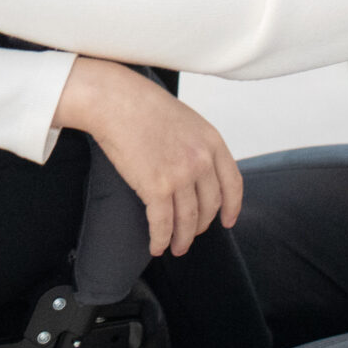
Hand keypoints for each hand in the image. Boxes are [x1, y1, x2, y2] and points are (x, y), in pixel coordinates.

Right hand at [54, 57, 242, 256]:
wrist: (114, 100)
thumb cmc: (142, 105)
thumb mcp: (185, 119)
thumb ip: (197, 145)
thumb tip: (198, 172)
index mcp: (212, 141)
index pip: (233, 184)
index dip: (231, 207)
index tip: (227, 221)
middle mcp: (202, 160)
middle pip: (210, 206)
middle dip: (201, 226)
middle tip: (192, 233)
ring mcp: (180, 175)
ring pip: (188, 221)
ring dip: (182, 239)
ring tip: (175, 246)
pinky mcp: (156, 187)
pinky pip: (162, 224)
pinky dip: (160, 239)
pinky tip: (156, 245)